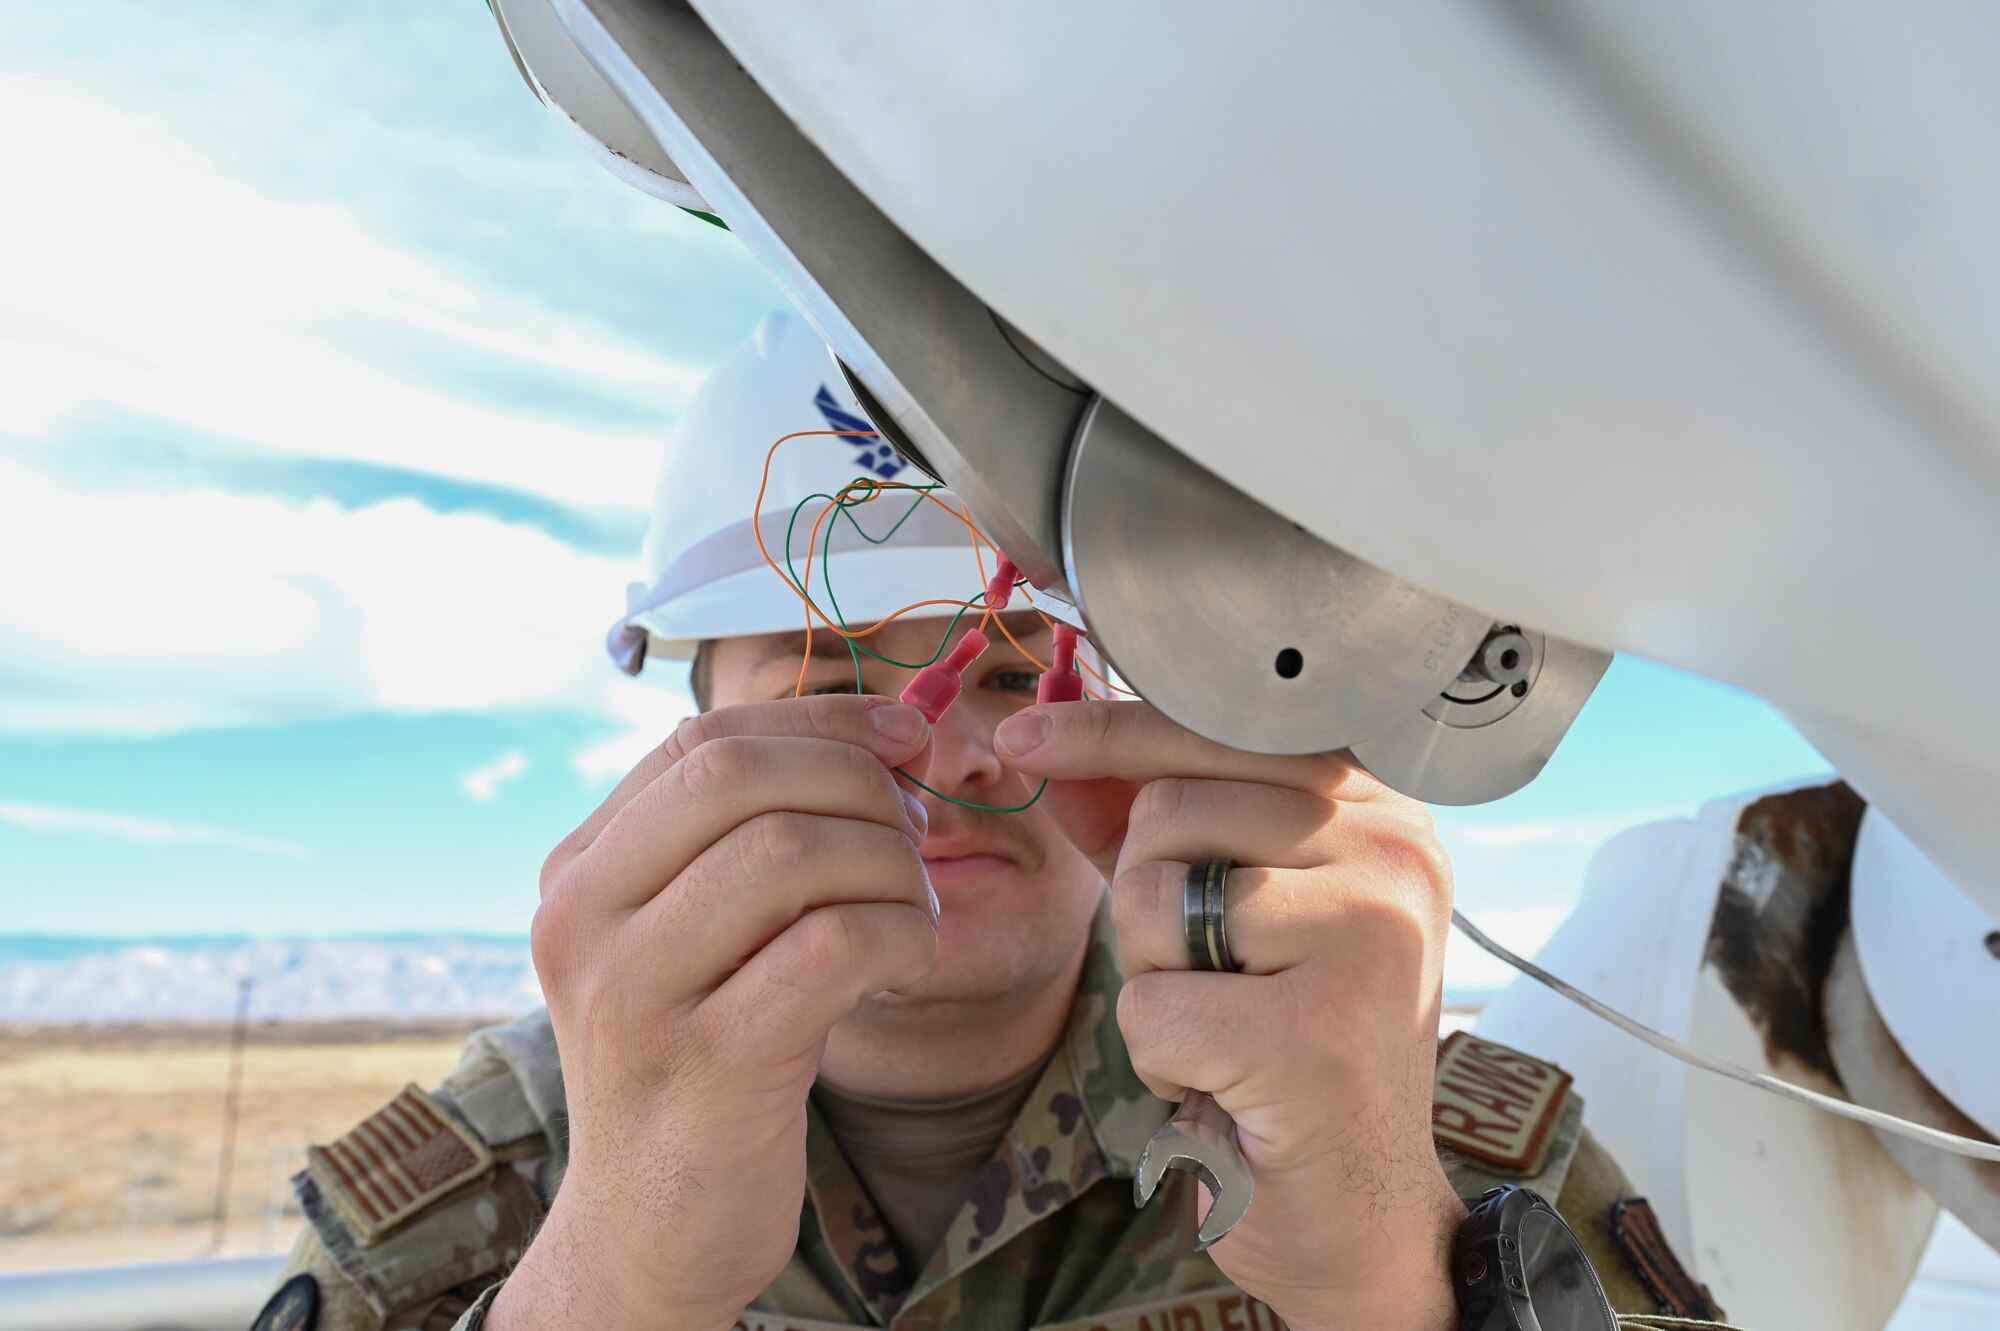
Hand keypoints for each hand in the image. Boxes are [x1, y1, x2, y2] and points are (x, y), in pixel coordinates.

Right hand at [489, 696, 937, 1330]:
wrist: (651, 1231)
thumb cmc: (702, 1060)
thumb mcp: (694, 935)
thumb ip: (750, 836)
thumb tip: (888, 731)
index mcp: (578, 870)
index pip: (702, 739)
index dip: (821, 720)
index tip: (904, 737)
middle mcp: (584, 919)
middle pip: (739, 775)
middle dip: (857, 782)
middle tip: (914, 829)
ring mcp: (635, 994)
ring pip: (792, 850)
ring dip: (889, 864)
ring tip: (909, 907)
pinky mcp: (707, 1066)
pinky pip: (835, 945)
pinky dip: (902, 934)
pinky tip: (906, 965)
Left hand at [998, 702, 1463, 1330]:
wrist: (1356, 1211)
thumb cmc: (1286, 1051)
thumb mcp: (1217, 911)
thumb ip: (1143, 819)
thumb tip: (1045, 739)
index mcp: (1382, 811)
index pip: (1219, 729)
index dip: (1110, 731)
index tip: (1024, 733)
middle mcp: (1394, 856)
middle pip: (1171, 811)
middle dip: (1144, 900)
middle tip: (1211, 977)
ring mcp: (1368, 939)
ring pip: (1151, 900)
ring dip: (1154, 978)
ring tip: (1229, 1026)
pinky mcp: (1318, 1034)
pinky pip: (1152, 1005)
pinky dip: (1161, 1055)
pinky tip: (1225, 1082)